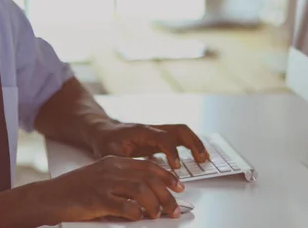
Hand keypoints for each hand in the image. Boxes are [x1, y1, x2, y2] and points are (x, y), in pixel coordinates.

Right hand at [29, 156, 185, 223]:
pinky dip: (136, 213)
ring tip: (158, 214)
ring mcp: (104, 184)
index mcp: (114, 162)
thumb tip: (147, 192)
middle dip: (166, 194)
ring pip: (140, 190)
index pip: (148, 166)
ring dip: (154, 204)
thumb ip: (122, 180)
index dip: (166, 176)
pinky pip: (123, 206)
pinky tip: (139, 217)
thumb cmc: (75, 189)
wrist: (50, 196)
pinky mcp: (97, 200)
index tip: (178, 186)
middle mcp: (111, 170)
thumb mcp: (101, 177)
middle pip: (148, 178)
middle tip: (174, 208)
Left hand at [91, 122, 208, 168]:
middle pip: (179, 130)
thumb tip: (139, 177)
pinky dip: (190, 145)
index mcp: (142, 131)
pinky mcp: (159, 138)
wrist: (103, 131)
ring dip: (195, 143)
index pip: (163, 138)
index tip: (176, 167)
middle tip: (201, 159)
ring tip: (204, 158)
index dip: (171, 152)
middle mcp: (153, 129)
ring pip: (181, 132)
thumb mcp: (111, 154)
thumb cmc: (106, 141)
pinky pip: (178, 138)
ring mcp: (157, 132)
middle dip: (193, 143)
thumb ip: (126, 164)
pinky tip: (197, 156)